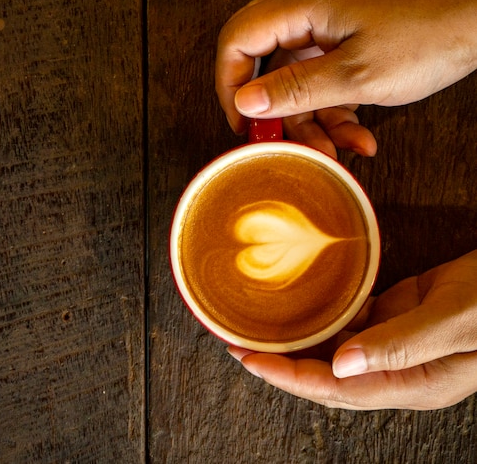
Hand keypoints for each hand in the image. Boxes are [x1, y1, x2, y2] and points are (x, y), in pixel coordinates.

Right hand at [216, 0, 476, 145]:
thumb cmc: (431, 33)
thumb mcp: (356, 75)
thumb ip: (295, 89)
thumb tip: (246, 102)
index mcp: (302, 7)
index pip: (238, 41)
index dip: (230, 84)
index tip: (243, 122)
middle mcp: (308, 17)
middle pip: (264, 69)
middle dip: (276, 114)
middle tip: (280, 143)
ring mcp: (326, 34)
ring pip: (295, 85)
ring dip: (313, 124)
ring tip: (335, 151)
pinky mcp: (343, 49)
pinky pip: (321, 87)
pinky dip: (335, 116)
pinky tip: (356, 137)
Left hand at [228, 250, 476, 409]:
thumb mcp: (456, 323)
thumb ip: (401, 345)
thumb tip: (341, 365)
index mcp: (410, 384)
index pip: (332, 389)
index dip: (286, 376)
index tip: (249, 360)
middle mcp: (395, 371)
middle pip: (323, 376)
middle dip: (278, 363)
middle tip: (238, 344)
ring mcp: (395, 347)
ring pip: (332, 350)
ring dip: (296, 341)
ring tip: (260, 326)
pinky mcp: (396, 321)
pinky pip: (351, 324)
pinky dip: (325, 317)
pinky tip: (307, 304)